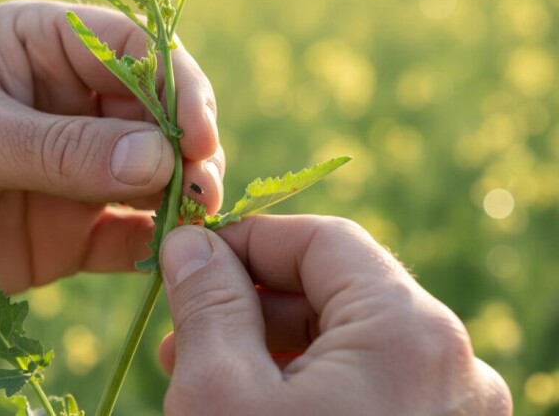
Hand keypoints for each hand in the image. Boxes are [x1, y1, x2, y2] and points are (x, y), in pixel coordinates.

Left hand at [0, 0, 222, 347]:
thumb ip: (61, 148)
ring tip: (195, 217)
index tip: (194, 128)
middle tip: (200, 183)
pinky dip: (153, 243)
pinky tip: (166, 253)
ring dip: (182, 194)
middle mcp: (68, 105)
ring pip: (152, 175)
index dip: (174, 83)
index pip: (132, 50)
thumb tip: (160, 159)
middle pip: (156, 114)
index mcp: (41, 47)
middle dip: (186, 143)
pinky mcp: (66, 231)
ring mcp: (70, 170)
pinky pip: (126, 234)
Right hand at [157, 217, 510, 414]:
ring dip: (273, 347)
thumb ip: (209, 300)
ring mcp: (455, 411)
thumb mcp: (221, 389)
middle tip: (183, 331)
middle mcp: (455, 364)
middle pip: (339, 292)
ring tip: (203, 373)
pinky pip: (371, 388)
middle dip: (252, 303)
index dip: (248, 240)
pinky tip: (256, 403)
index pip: (325, 240)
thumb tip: (190, 241)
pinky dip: (310, 385)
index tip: (190, 258)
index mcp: (410, 331)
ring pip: (353, 344)